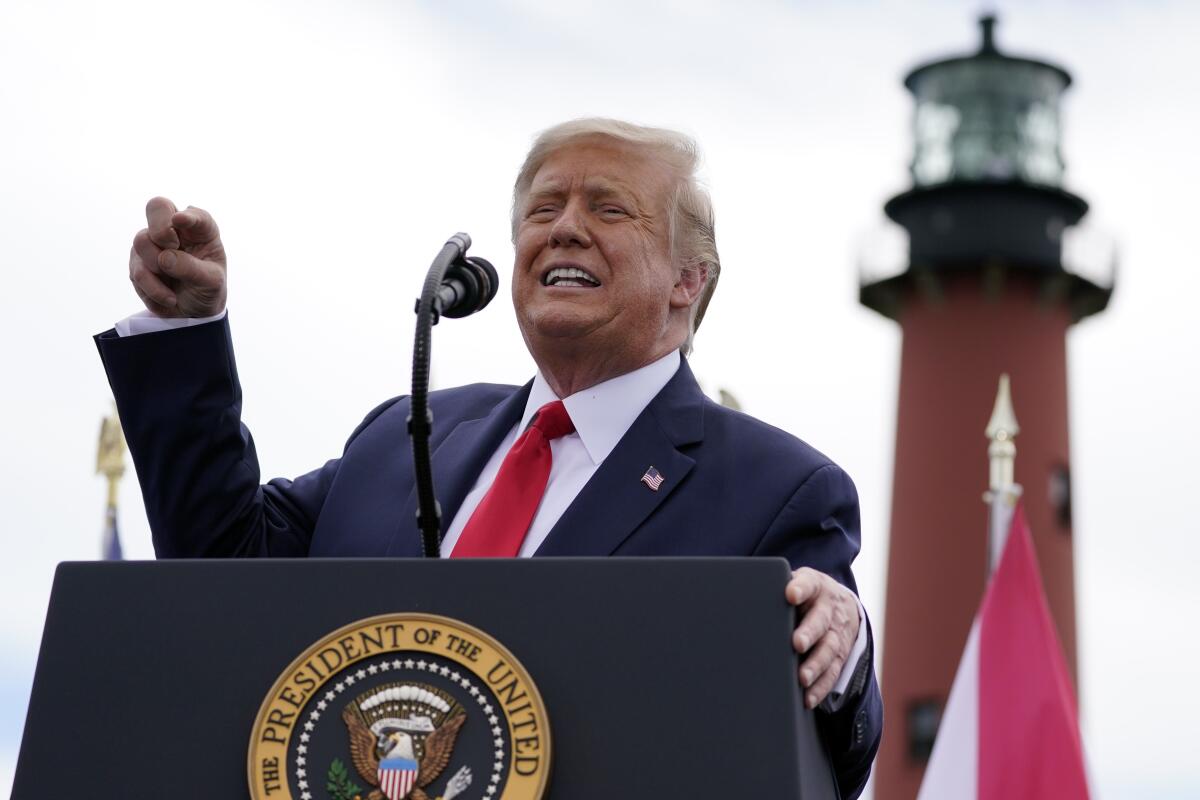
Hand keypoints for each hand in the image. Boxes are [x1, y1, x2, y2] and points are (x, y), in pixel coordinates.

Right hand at [129, 197, 226, 316]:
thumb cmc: (208, 289)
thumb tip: (164, 258)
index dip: (187, 216)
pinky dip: (154, 289)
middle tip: (171, 246)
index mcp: (201, 229)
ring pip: (141, 241)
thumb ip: (191, 268)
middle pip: (156, 207)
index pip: (195, 214)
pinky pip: (137, 271)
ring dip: (157, 266)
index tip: (179, 220)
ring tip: (175, 288)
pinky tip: (169, 298)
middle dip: (160, 228)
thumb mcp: (211, 283)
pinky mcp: (138, 261)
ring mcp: (153, 243)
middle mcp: (175, 230)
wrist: (193, 312)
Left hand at [787, 567, 859, 708]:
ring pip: (829, 649)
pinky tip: (808, 697)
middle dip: (809, 632)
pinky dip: (821, 686)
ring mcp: (836, 633)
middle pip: (820, 620)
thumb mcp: (797, 582)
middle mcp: (828, 609)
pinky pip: (833, 672)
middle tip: (797, 643)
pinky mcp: (840, 655)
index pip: (808, 584)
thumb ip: (776, 588)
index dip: (800, 588)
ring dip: (816, 665)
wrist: (841, 603)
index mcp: (814, 586)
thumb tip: (739, 596)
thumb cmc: (806, 595)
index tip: (791, 594)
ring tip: (802, 677)